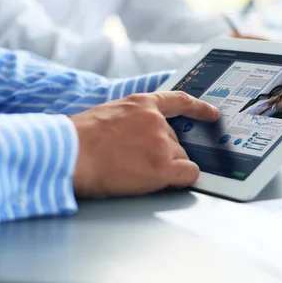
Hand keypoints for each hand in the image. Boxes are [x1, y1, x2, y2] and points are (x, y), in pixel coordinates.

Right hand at [70, 91, 219, 197]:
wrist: (68, 154)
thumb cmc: (77, 139)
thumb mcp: (107, 115)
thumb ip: (130, 121)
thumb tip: (138, 137)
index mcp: (141, 104)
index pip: (179, 101)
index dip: (199, 108)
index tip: (213, 114)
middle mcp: (157, 121)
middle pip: (176, 140)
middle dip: (162, 153)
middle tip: (134, 162)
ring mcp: (162, 143)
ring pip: (179, 158)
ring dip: (164, 168)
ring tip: (133, 171)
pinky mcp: (163, 166)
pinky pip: (188, 174)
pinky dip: (181, 179)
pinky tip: (162, 181)